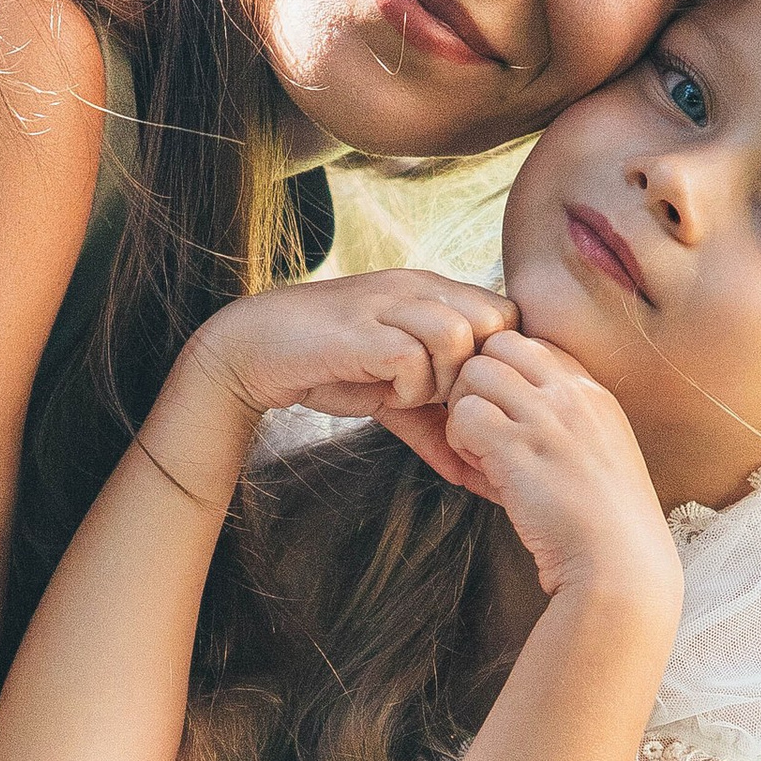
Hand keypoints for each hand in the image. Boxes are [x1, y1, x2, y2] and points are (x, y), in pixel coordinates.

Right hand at [184, 270, 514, 431]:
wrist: (255, 350)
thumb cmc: (327, 367)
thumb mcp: (393, 398)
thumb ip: (432, 426)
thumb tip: (468, 473)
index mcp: (430, 291)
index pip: (505, 313)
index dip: (495, 360)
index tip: (463, 394)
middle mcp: (415, 287)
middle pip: (494, 320)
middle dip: (477, 370)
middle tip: (441, 397)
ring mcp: (388, 303)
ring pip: (458, 336)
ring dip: (442, 379)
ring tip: (410, 394)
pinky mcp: (362, 328)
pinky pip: (414, 358)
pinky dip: (408, 387)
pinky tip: (385, 393)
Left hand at [437, 329, 681, 608]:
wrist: (619, 567)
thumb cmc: (604, 526)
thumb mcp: (597, 458)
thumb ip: (563, 428)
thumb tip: (513, 418)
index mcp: (594, 395)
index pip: (534, 346)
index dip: (507, 375)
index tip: (507, 416)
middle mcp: (572, 395)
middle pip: (501, 344)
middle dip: (478, 380)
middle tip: (481, 427)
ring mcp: (547, 419)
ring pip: (476, 372)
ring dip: (464, 410)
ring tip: (479, 452)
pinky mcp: (520, 450)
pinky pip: (465, 415)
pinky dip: (459, 442)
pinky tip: (478, 472)